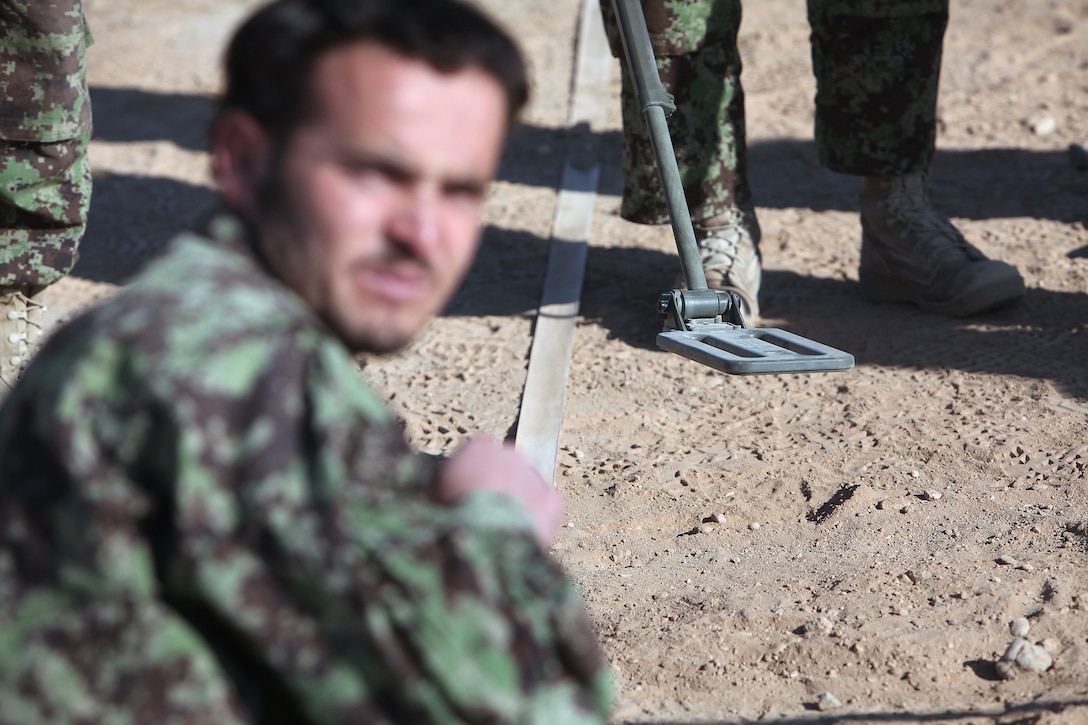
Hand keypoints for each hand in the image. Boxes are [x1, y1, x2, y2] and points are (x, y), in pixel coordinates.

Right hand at [434, 436, 562, 546]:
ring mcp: (533, 475)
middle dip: (498, 483)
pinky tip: (521, 532)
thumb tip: (441, 486)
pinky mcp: (551, 499)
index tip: (465, 493)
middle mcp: (510, 454)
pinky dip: (537, 516)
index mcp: (479, 448)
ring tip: (503, 527)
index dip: (471, 475)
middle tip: (486, 510)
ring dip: (518, 499)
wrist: (483, 538)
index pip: (478, 453)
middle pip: (505, 465)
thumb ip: (442, 481)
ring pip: (527, 484)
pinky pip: (545, 504)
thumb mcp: (433, 493)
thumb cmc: (451, 516)